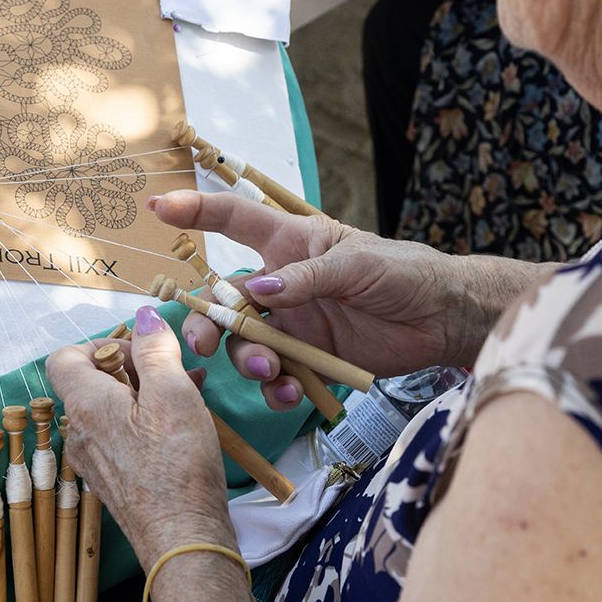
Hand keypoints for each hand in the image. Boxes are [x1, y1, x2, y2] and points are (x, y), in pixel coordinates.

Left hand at [47, 306, 235, 569]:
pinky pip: (120, 438)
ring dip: (145, 396)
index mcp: (84, 404)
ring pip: (110, 411)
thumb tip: (143, 315)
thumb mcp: (173, 393)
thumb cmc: (176, 464)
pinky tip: (182, 430)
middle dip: (133, 368)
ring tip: (190, 396)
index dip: (99, 343)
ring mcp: (92, 461)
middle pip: (92, 382)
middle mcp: (78, 432)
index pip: (64, 356)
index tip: (138, 350)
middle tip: (175, 372)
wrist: (182, 540)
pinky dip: (145, 425)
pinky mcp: (112, 482)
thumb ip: (155, 350)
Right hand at [149, 191, 535, 408]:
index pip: (234, 220)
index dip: (196, 212)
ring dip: (248, 359)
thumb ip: (307, 279)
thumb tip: (258, 291)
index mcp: (291, 243)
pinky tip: (292, 393)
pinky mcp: (309, 359)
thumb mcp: (358, 265)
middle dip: (207, 320)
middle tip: (203, 343)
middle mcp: (282, 284)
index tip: (158, 208)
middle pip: (225, 298)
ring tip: (272, 370)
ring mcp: (293, 324)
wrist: (444, 319)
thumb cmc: (405, 272)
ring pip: (246, 342)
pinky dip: (277, 387)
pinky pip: (277, 375)